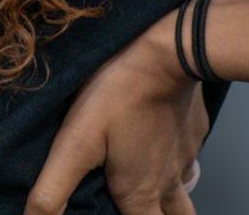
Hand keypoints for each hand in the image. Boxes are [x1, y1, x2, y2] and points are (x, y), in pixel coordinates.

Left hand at [24, 4, 209, 213]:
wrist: (170, 49)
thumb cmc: (118, 93)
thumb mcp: (75, 143)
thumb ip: (53, 190)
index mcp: (139, 194)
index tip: (116, 214)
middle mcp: (168, 183)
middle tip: (144, 210)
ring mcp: (187, 155)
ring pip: (183, 191)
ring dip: (170, 198)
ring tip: (150, 187)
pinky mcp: (195, 129)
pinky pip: (187, 155)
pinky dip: (174, 159)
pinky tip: (159, 141)